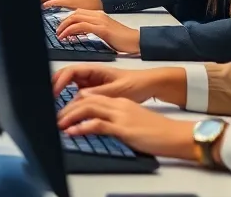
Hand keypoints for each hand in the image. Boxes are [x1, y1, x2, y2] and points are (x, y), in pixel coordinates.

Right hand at [53, 64, 186, 105]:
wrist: (148, 86)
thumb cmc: (135, 84)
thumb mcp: (117, 90)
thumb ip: (98, 93)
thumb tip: (79, 97)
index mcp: (94, 69)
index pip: (70, 72)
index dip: (59, 81)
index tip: (53, 93)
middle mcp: (89, 75)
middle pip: (65, 77)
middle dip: (54, 87)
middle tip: (46, 101)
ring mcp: (90, 83)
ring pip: (70, 87)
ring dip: (61, 96)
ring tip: (54, 110)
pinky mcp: (93, 92)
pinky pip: (77, 96)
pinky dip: (70, 102)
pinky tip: (67, 112)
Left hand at [56, 10, 140, 53]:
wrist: (136, 41)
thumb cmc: (122, 39)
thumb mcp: (104, 32)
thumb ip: (92, 30)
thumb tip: (80, 33)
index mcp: (99, 15)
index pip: (78, 12)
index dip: (67, 19)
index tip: (61, 28)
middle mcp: (98, 15)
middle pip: (75, 13)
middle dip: (63, 22)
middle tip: (58, 32)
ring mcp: (100, 21)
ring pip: (76, 18)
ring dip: (65, 26)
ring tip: (60, 35)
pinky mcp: (102, 29)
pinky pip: (81, 26)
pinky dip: (71, 30)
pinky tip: (67, 37)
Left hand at [56, 96, 195, 159]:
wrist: (175, 134)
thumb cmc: (157, 130)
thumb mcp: (132, 120)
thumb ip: (115, 119)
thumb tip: (98, 125)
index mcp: (119, 102)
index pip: (90, 96)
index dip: (73, 102)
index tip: (61, 110)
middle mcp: (118, 105)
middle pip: (85, 100)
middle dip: (67, 108)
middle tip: (54, 117)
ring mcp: (121, 115)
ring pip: (88, 108)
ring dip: (70, 116)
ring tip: (58, 124)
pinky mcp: (124, 128)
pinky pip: (98, 124)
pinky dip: (82, 127)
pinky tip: (73, 131)